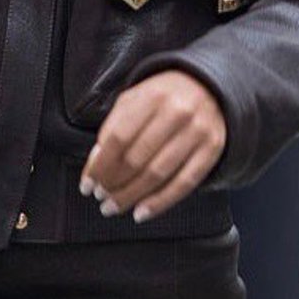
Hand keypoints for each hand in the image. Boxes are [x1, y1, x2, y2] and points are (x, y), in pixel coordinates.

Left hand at [78, 69, 226, 222]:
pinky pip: (184, 184)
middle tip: (100, 197)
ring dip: (131, 196)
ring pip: (158, 175)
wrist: (207, 86)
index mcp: (152, 96)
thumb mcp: (135, 99)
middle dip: (114, 184)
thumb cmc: (163, 96)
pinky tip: (141, 211)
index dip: (100, 165)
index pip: (119, 137)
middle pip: (137, 159)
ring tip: (114, 206)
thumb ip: (114, 126)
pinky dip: (160, 202)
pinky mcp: (211, 150)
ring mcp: (197, 132)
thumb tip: (96, 163)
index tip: (87, 184)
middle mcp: (176, 113)